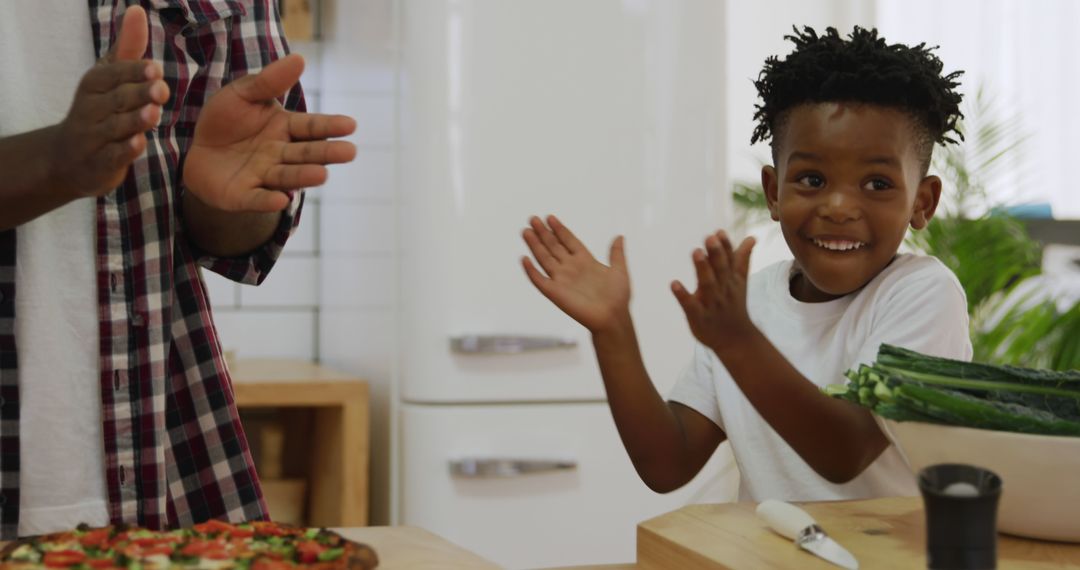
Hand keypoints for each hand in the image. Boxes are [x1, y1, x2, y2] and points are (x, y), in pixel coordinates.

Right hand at [51, 5, 169, 199]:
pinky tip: (140, 143)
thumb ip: (128, 48)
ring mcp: (94, 137)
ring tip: (154, 112)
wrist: (67, 157)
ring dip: (135, 120)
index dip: (134, 72)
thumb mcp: (109, 76)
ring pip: (116, 127)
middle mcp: (91, 108)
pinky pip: (113, 156)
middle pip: (118, 100)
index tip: (155, 68)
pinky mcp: (99, 163)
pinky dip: (125, 150)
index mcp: (95, 84)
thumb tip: (138, 10)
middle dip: (138, 94)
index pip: (114, 75)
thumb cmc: (98, 108)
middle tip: (160, 89)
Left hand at [182, 54, 356, 212]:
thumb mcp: (243, 93)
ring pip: (286, 176)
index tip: (351, 124)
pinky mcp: (242, 196)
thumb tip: (300, 58)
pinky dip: (267, 201)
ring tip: (322, 175)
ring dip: (304, 176)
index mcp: (285, 128)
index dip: (329, 126)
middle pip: (306, 154)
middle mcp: (280, 154)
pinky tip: (280, 201)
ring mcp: (263, 176)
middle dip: (327, 154)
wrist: (197, 151)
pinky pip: (256, 198)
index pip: (310, 127)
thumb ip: (269, 80)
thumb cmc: (225, 120)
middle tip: (349, 152)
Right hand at [521, 215, 630, 332]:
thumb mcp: (620, 270)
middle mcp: (571, 268)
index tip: (550, 218)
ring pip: (544, 259)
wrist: (612, 317)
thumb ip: (617, 253)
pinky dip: (531, 271)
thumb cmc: (618, 297)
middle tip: (533, 219)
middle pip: (553, 247)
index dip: (559, 229)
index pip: (568, 241)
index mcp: (585, 261)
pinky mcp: (555, 293)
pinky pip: (540, 280)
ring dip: (535, 245)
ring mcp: (561, 280)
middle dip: (543, 233)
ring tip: (526, 231)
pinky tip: (525, 259)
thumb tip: (620, 236)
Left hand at [671, 230, 756, 352]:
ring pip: (708, 285)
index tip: (718, 232)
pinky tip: (674, 284)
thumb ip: (742, 259)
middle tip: (709, 238)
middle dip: (716, 254)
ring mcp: (711, 304)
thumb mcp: (740, 282)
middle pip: (720, 270)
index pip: (729, 260)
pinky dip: (683, 295)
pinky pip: (690, 305)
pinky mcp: (698, 317)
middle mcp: (722, 290)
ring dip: (702, 269)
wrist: (736, 339)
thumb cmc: (734, 306)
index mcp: (731, 280)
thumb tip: (751, 237)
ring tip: (697, 252)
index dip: (725, 246)